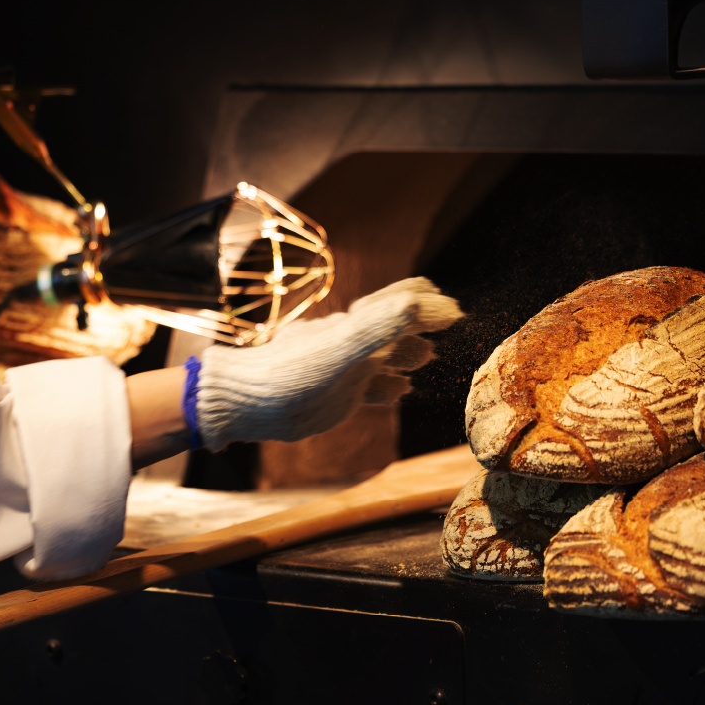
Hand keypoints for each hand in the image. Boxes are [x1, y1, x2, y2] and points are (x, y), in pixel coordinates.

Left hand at [196, 277, 462, 449]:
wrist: (248, 403)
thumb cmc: (291, 374)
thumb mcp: (343, 347)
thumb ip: (383, 325)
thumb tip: (430, 301)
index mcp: (357, 324)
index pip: (401, 301)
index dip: (430, 303)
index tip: (456, 312)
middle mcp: (353, 340)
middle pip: (395, 323)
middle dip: (423, 323)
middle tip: (451, 323)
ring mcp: (345, 366)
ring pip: (385, 355)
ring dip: (409, 353)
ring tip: (430, 355)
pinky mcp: (337, 392)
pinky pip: (370, 386)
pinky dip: (391, 385)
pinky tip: (402, 390)